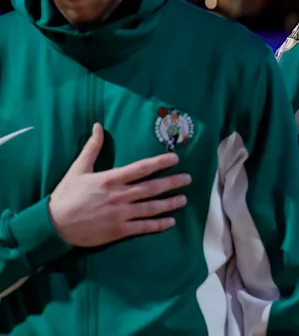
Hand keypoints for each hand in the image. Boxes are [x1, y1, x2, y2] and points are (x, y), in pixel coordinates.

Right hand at [48, 123, 191, 246]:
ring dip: (169, 203)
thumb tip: (98, 126)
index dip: (160, 162)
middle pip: (151, 188)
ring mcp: (120, 214)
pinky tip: (170, 222)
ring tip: (184, 199)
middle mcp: (119, 196)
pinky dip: (158, 225)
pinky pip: (142, 227)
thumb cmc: (66, 195)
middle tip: (188, 179)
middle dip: (172, 182)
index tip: (175, 158)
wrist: (53, 225)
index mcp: (110, 179)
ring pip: (151, 208)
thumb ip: (92, 148)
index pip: (141, 168)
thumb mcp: (78, 169)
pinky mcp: (118, 230)